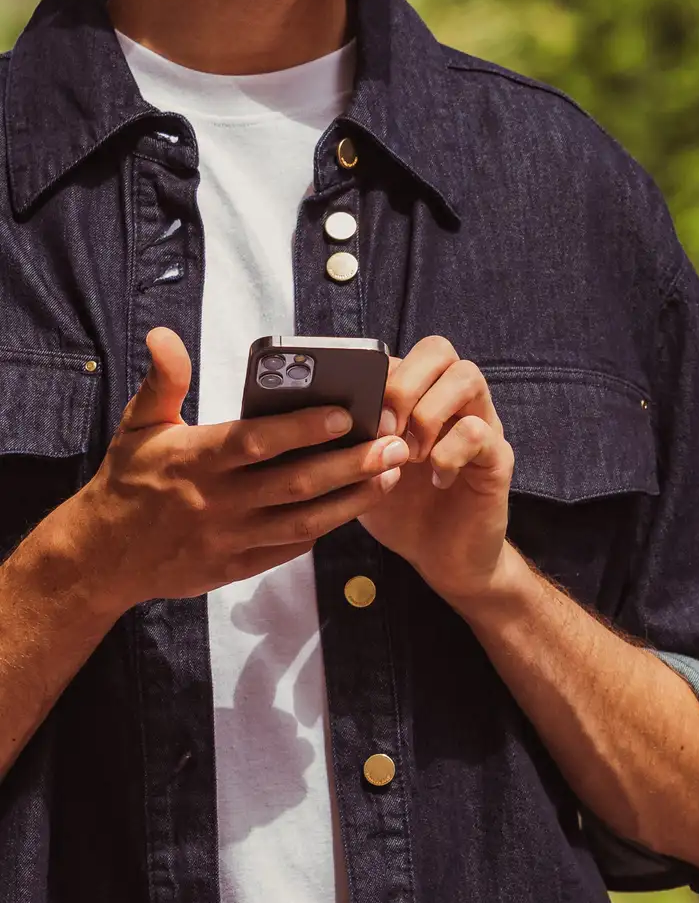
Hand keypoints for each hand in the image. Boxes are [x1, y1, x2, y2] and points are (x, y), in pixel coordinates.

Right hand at [64, 327, 410, 614]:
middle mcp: (217, 501)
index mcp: (197, 460)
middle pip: (295, 484)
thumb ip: (163, 381)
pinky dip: (324, 529)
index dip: (303, 429)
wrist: (98, 558)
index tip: (345, 414)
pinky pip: (289, 549)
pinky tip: (356, 505)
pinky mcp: (235, 567)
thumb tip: (164, 335)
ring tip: (393, 474)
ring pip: (303, 522)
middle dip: (351, 464)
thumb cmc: (127, 480)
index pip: (258, 442)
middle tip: (395, 444)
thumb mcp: (139, 425)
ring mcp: (229, 539)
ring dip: (352, 499)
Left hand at [358, 335, 514, 609]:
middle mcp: (453, 400)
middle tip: (383, 430)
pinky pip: (479, 431)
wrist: (444, 559)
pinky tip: (437, 478)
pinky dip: (450, 452)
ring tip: (410, 454)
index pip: (403, 351)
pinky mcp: (497, 456)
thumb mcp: (365, 470)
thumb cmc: (402, 510)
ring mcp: (480, 423)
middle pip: (439, 349)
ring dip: (428, 413)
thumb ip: (350, 440)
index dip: (377, 373)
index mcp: (419, 396)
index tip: (353, 413)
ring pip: (467, 376)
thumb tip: (314, 414)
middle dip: (403, 385)